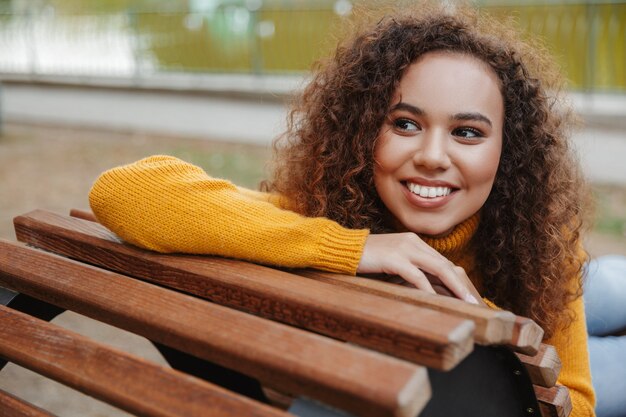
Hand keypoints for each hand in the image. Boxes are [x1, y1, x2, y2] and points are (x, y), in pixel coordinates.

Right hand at [357, 233, 483, 304]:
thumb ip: (409, 271)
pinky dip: (429, 289)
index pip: (443, 262)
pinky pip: (417, 276)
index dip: (457, 280)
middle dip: (462, 285)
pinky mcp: (394, 258)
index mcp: (414, 242)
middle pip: (446, 264)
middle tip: (475, 303)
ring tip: (465, 302)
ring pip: (438, 268)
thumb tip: (427, 290)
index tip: (467, 296)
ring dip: (454, 287)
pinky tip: (437, 301)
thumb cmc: (365, 259)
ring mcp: (404, 248)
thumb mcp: (392, 263)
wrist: (342, 248)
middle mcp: (413, 242)